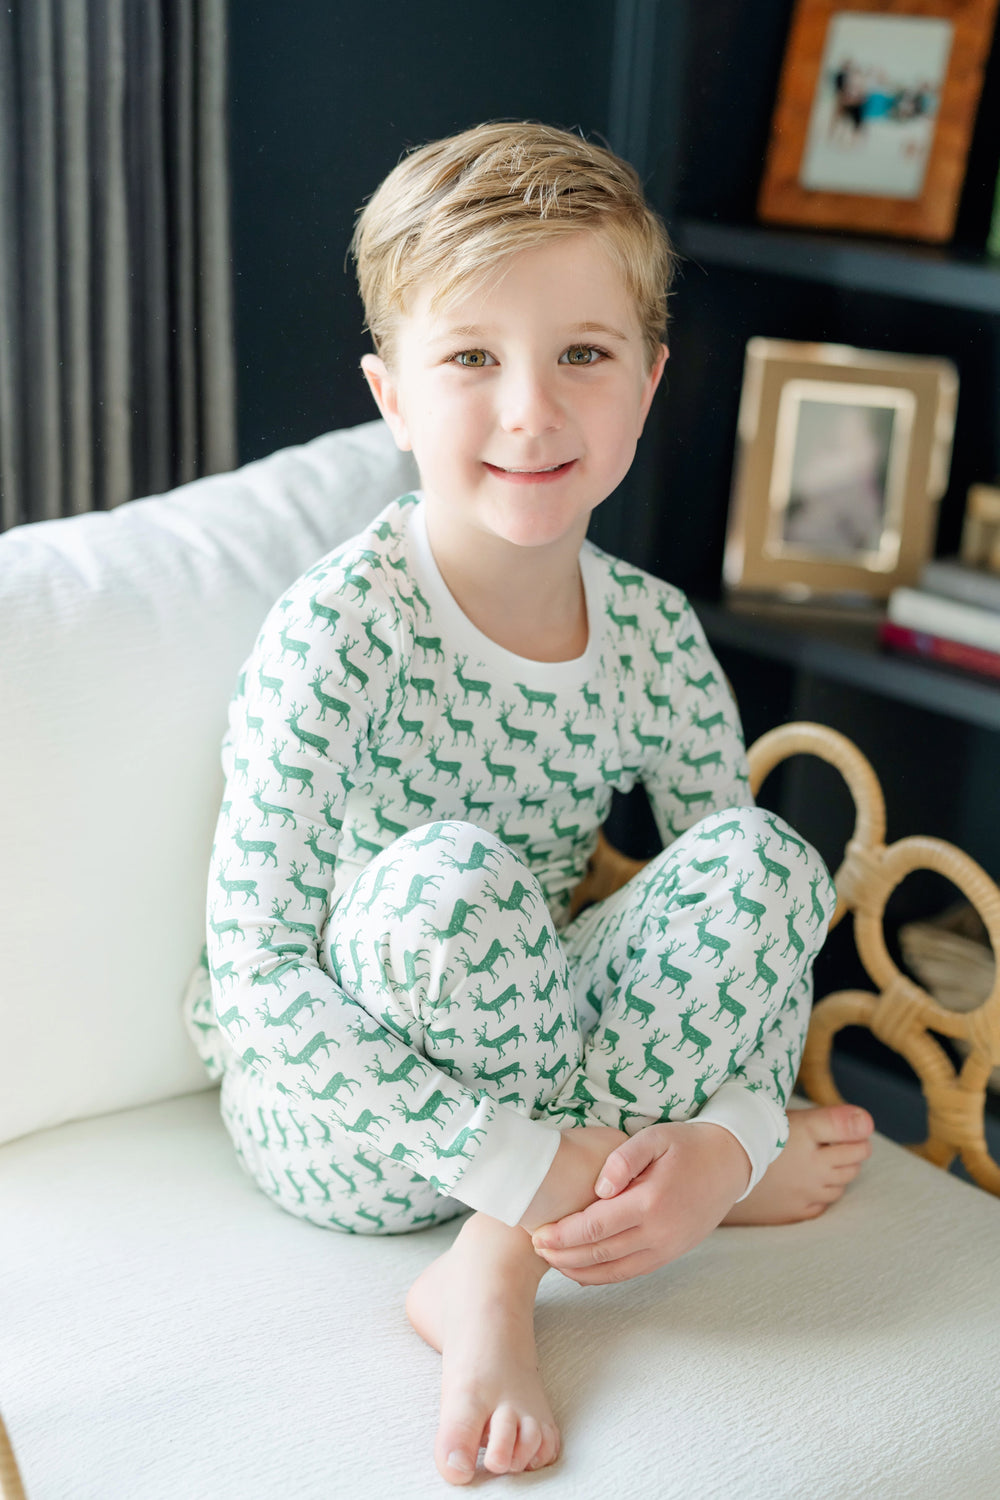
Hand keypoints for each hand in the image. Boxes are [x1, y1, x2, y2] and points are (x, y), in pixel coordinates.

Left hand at [529, 1122, 750, 1284]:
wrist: (730, 1164)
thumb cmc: (688, 1145)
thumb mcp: (656, 1137)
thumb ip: (624, 1158)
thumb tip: (599, 1187)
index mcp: (650, 1202)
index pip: (595, 1227)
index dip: (563, 1234)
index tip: (538, 1233)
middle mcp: (659, 1233)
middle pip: (600, 1254)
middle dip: (563, 1255)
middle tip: (535, 1248)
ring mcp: (667, 1248)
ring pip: (614, 1271)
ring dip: (580, 1271)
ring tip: (551, 1262)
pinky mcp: (671, 1254)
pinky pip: (631, 1273)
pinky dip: (603, 1275)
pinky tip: (583, 1270)